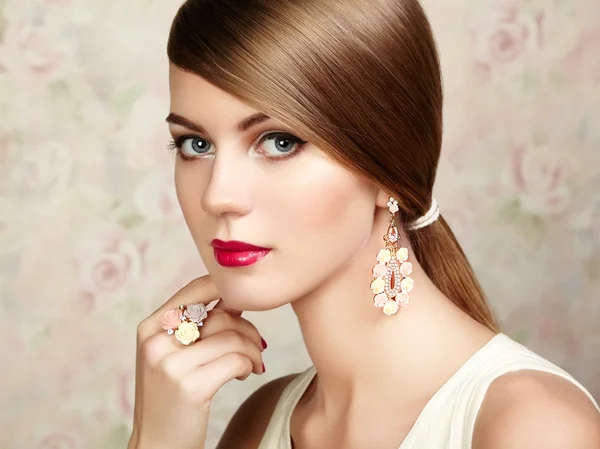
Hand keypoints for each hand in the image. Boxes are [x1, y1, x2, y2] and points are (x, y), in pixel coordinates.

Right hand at [128, 275, 265, 448]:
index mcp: (150, 327)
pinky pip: (235, 360)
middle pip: (220, 314)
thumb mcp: (173, 354)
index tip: (247, 303)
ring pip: (231, 337)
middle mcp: (156, 342)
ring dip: (252, 349)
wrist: (157, 446)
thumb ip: (198, 324)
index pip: (196, 289)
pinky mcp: (189, 387)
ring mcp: (170, 364)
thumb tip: (236, 294)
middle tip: (256, 346)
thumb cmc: (171, 397)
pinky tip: (245, 375)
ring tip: (253, 363)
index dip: (228, 289)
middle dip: (247, 328)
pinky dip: (248, 365)